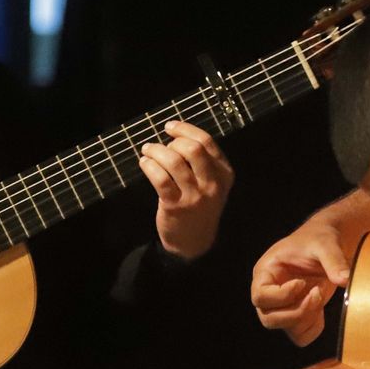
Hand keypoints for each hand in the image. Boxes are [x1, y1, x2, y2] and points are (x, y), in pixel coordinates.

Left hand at [139, 120, 232, 260]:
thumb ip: (204, 162)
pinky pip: (160, 178)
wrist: (194, 242)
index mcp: (224, 174)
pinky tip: (145, 164)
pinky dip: (149, 166)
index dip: (185, 129)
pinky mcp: (175, 205)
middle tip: (159, 144)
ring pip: (174, 162)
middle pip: (193, 149)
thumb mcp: (213, 185)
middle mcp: (212, 184)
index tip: (170, 127)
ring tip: (147, 151)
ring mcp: (194, 196)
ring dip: (156, 151)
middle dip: (172, 141)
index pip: (207, 142)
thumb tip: (177, 135)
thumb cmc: (200, 206)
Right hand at [250, 220, 352, 345]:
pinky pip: (300, 336)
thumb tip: (345, 280)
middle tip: (316, 293)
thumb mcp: (325, 243)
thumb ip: (334, 260)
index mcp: (265, 272)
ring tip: (319, 295)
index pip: (260, 296)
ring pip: (285, 328)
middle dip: (296, 312)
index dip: (281, 296)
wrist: (328, 245)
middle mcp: (269, 292)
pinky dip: (313, 328)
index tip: (302, 283)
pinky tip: (321, 308)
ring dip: (305, 319)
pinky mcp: (297, 315)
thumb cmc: (319, 239)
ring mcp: (282, 306)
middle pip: (269, 318)